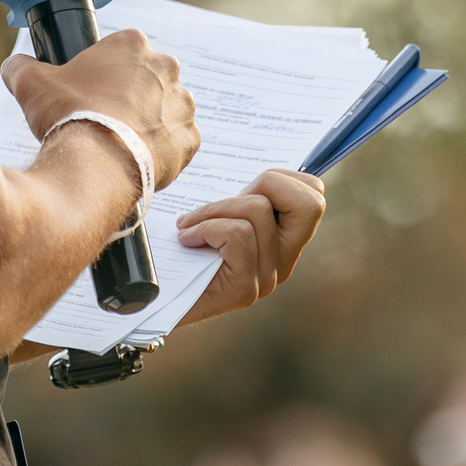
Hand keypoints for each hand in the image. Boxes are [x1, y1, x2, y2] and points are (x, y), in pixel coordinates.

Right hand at [2, 29, 199, 190]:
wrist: (96, 166)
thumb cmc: (69, 117)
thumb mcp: (31, 83)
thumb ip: (20, 66)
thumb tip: (13, 65)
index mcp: (132, 44)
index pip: (121, 50)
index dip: (103, 71)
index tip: (91, 91)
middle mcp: (166, 68)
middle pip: (147, 78)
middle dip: (129, 95)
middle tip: (104, 118)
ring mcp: (182, 104)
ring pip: (164, 109)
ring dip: (148, 121)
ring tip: (120, 141)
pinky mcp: (189, 139)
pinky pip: (177, 141)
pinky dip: (161, 149)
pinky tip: (136, 157)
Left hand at [176, 169, 326, 325]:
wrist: (150, 301)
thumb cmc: (178, 249)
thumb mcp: (216, 213)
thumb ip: (240, 196)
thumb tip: (250, 163)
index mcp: (284, 240)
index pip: (316, 195)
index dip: (283, 178)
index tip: (244, 189)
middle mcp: (285, 261)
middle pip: (310, 203)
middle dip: (265, 184)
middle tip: (229, 202)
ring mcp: (268, 278)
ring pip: (259, 211)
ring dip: (214, 209)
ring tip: (190, 225)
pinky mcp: (245, 290)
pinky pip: (237, 234)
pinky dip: (205, 227)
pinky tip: (186, 239)